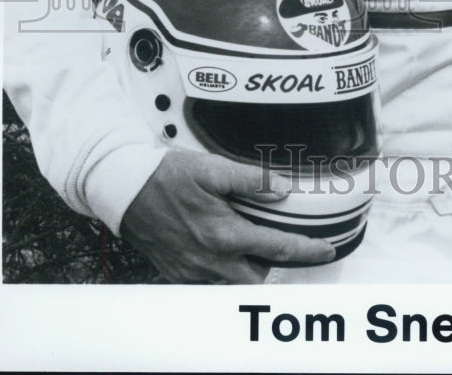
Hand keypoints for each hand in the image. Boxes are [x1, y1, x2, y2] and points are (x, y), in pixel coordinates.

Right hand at [120, 149, 335, 282]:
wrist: (125, 191)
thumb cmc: (167, 177)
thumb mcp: (212, 168)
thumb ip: (251, 179)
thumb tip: (282, 188)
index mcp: (224, 235)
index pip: (278, 248)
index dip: (307, 250)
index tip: (326, 249)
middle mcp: (210, 260)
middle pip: (258, 276)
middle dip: (273, 263)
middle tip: (280, 241)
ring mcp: (193, 271)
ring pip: (234, 283)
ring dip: (247, 267)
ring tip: (248, 241)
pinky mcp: (179, 274)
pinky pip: (211, 283)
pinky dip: (223, 270)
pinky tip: (221, 249)